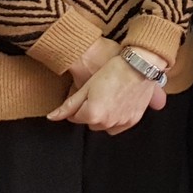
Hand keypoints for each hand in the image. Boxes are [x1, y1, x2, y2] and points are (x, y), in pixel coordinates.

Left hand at [48, 46, 164, 133]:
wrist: (140, 65)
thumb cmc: (112, 71)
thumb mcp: (87, 86)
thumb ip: (69, 105)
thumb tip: (52, 117)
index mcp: (92, 114)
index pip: (75, 117)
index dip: (77, 105)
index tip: (85, 94)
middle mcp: (107, 122)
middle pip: (90, 123)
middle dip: (90, 112)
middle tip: (97, 94)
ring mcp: (121, 122)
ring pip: (104, 126)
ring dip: (103, 116)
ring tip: (108, 97)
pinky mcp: (133, 119)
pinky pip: (119, 127)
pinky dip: (116, 119)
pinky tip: (118, 105)